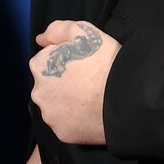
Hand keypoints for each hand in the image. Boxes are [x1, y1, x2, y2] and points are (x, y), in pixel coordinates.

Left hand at [30, 19, 118, 146]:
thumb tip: (40, 39)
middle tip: (88, 83)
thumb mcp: (82, 31)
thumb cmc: (104, 61)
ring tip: (90, 99)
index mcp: (39, 66)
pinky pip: (66, 125)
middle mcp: (38, 92)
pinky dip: (76, 121)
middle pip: (49, 86)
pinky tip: (91, 114)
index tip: (83, 65)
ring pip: (56, 107)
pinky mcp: (62, 133)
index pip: (47, 62)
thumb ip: (56, 30)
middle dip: (63, 84)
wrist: (125, 96)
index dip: (66, 62)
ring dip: (67, 104)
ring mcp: (50, 115)